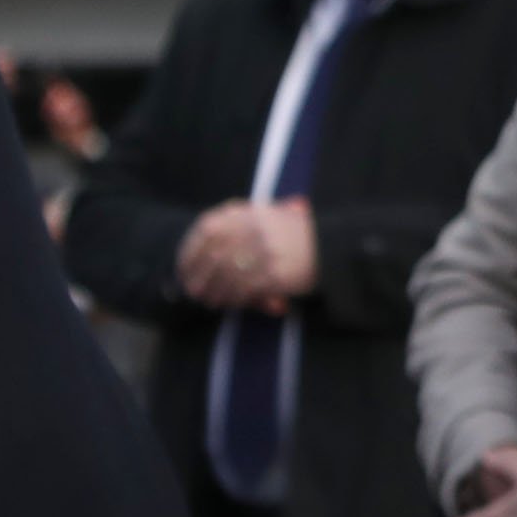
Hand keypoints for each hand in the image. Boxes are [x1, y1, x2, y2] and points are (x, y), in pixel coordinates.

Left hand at [177, 198, 307, 313]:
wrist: (334, 248)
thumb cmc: (296, 237)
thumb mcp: (269, 218)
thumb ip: (239, 222)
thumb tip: (198, 241)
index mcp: (253, 212)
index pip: (208, 228)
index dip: (190, 250)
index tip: (183, 267)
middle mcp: (257, 228)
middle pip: (214, 255)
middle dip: (200, 277)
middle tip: (193, 292)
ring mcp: (266, 251)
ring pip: (226, 275)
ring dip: (214, 292)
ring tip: (210, 301)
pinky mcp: (274, 274)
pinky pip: (244, 290)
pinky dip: (233, 300)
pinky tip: (230, 305)